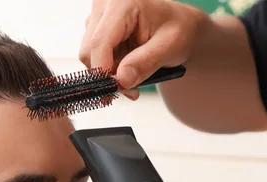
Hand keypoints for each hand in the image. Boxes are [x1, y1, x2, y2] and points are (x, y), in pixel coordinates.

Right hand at [79, 0, 205, 99]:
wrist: (177, 26)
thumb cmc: (178, 29)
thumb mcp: (171, 46)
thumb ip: (146, 62)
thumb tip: (122, 80)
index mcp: (123, 2)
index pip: (100, 41)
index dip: (103, 69)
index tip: (116, 89)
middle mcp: (105, 4)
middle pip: (90, 50)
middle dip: (107, 74)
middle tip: (131, 87)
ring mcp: (97, 15)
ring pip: (89, 55)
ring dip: (108, 72)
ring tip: (132, 75)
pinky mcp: (94, 27)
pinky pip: (92, 55)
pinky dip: (107, 67)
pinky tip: (125, 66)